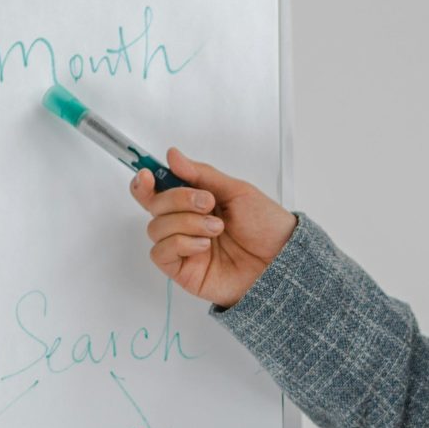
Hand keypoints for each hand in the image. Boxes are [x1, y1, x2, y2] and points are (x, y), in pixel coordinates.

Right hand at [130, 146, 298, 308]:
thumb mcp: (237, 191)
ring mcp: (183, 247)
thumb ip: (202, 174)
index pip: (158, 191)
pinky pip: (160, 253)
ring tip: (216, 228)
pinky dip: (180, 243)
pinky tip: (203, 245)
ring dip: (185, 222)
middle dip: (178, 198)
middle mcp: (186, 224)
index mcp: (196, 202)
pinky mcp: (183, 271)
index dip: (146, 182)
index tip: (148, 174)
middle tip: (208, 203)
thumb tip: (173, 156)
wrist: (282, 262)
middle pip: (155, 206)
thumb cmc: (266, 227)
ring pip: (156, 228)